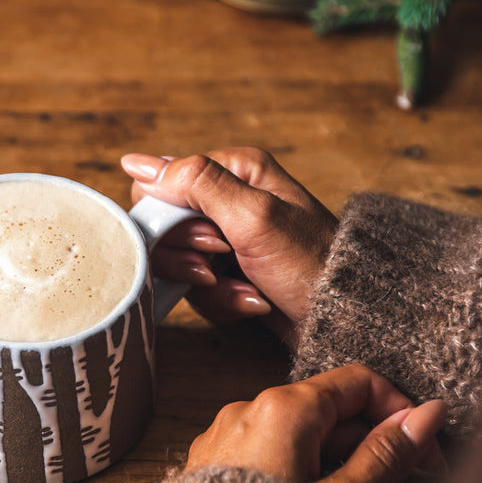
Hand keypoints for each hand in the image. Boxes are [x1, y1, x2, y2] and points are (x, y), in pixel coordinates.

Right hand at [121, 148, 336, 345]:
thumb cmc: (310, 263)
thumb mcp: (253, 215)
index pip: (159, 186)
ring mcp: (228, 239)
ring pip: (178, 264)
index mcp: (234, 172)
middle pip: (163, 228)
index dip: (168, 219)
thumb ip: (195, 183)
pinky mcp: (229, 274)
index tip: (206, 240)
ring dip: (209, 285)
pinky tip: (252, 301)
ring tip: (246, 288)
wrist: (344, 319)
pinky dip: (222, 301)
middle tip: (220, 264)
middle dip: (189, 256)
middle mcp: (228, 200)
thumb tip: (137, 163)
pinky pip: (197, 290)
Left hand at [185, 364, 447, 482]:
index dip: (399, 416)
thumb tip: (426, 416)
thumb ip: (388, 455)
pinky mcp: (212, 472)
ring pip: (304, 447)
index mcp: (282, 408)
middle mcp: (247, 412)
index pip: (358, 384)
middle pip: (331, 419)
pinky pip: (271, 464)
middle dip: (372, 461)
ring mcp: (226, 442)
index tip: (423, 456)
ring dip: (343, 481)